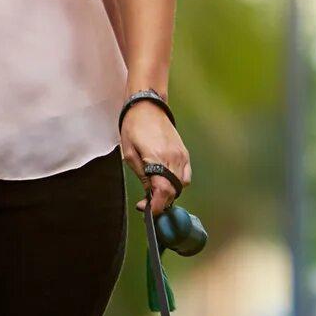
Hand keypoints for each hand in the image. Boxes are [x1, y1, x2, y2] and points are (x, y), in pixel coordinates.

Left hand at [119, 100, 189, 215]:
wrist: (147, 105)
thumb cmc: (134, 126)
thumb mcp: (129, 153)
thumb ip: (142, 175)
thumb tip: (149, 193)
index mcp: (158, 159)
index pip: (163, 192)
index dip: (156, 206)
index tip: (147, 210)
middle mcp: (174, 158)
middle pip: (173, 191)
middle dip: (161, 201)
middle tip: (147, 201)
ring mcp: (182, 156)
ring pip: (181, 185)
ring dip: (169, 192)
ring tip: (156, 190)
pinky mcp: (185, 153)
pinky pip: (186, 175)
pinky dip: (177, 182)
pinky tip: (166, 180)